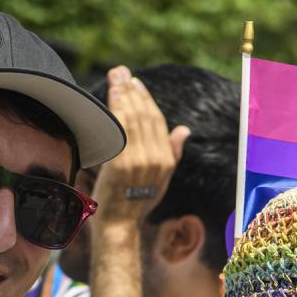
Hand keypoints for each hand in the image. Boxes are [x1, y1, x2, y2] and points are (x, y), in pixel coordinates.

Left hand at [88, 66, 189, 227]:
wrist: (119, 225)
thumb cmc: (136, 204)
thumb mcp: (161, 179)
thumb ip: (173, 153)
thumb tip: (184, 130)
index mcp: (167, 160)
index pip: (158, 122)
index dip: (146, 99)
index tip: (135, 83)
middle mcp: (156, 158)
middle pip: (145, 115)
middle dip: (133, 90)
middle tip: (122, 71)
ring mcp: (139, 161)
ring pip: (133, 118)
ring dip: (123, 93)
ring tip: (115, 76)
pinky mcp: (121, 164)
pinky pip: (120, 129)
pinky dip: (116, 108)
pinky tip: (111, 95)